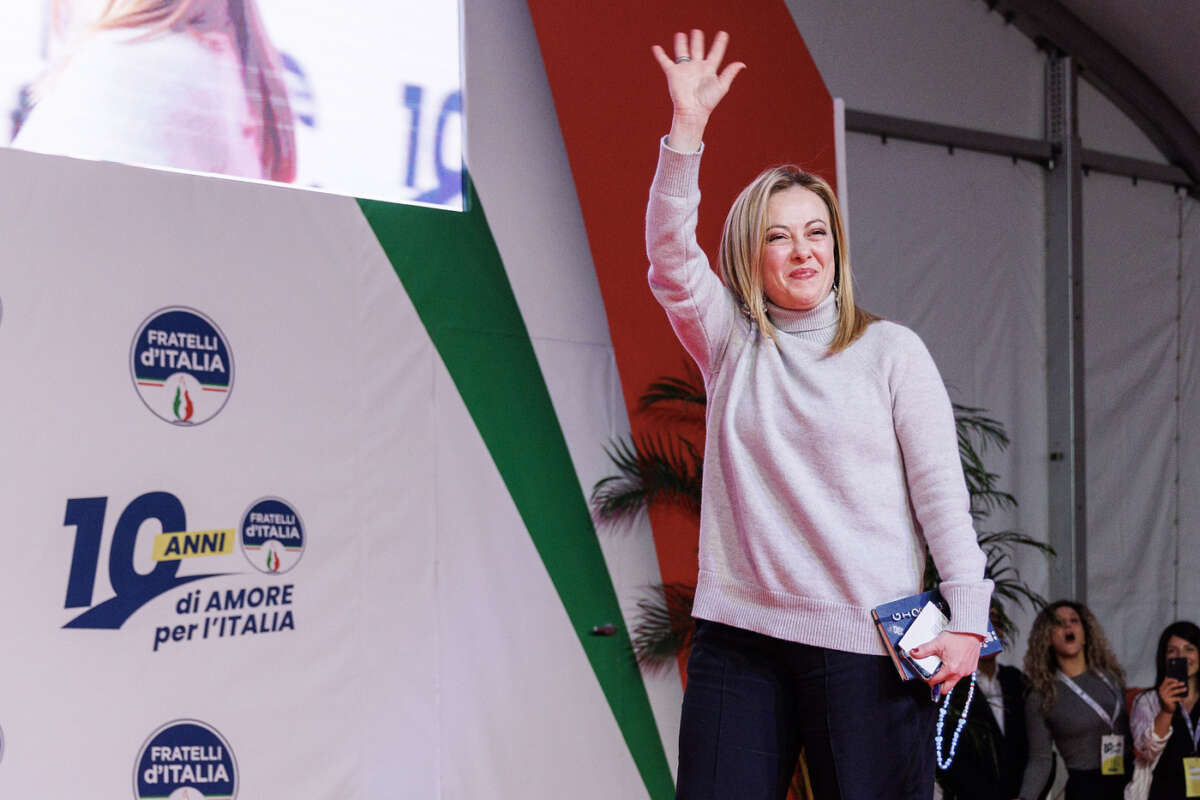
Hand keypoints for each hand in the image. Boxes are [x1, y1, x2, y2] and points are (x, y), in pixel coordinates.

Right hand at [651, 30, 744, 150]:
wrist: (692, 111)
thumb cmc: (707, 102)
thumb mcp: (721, 86)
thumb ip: (729, 73)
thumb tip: (742, 64)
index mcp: (709, 70)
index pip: (715, 53)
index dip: (719, 44)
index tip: (723, 34)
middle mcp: (696, 68)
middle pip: (697, 50)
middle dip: (697, 40)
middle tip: (697, 31)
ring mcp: (684, 70)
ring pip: (682, 53)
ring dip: (681, 43)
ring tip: (680, 35)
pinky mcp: (673, 73)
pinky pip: (665, 61)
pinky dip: (660, 55)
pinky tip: (656, 48)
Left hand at [909, 630, 982, 694]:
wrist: (970, 631)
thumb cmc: (956, 637)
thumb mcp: (936, 643)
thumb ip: (923, 650)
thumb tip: (913, 653)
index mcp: (950, 670)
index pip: (936, 681)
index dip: (928, 680)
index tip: (926, 677)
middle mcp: (960, 673)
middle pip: (947, 688)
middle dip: (939, 685)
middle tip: (933, 678)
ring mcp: (967, 671)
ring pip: (954, 681)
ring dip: (947, 677)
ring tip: (942, 667)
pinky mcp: (972, 668)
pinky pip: (962, 674)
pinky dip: (956, 671)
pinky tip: (952, 662)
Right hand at [1157, 677, 1186, 711]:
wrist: (1166, 709)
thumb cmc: (1168, 700)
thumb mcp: (1167, 693)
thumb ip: (1169, 687)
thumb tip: (1176, 682)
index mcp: (1161, 688)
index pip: (1165, 681)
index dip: (1171, 679)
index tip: (1177, 680)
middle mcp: (1161, 692)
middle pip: (1170, 686)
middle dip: (1177, 684)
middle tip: (1183, 683)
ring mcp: (1164, 696)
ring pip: (1173, 691)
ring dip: (1180, 690)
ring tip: (1185, 689)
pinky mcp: (1167, 701)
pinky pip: (1176, 698)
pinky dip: (1181, 698)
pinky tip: (1185, 698)